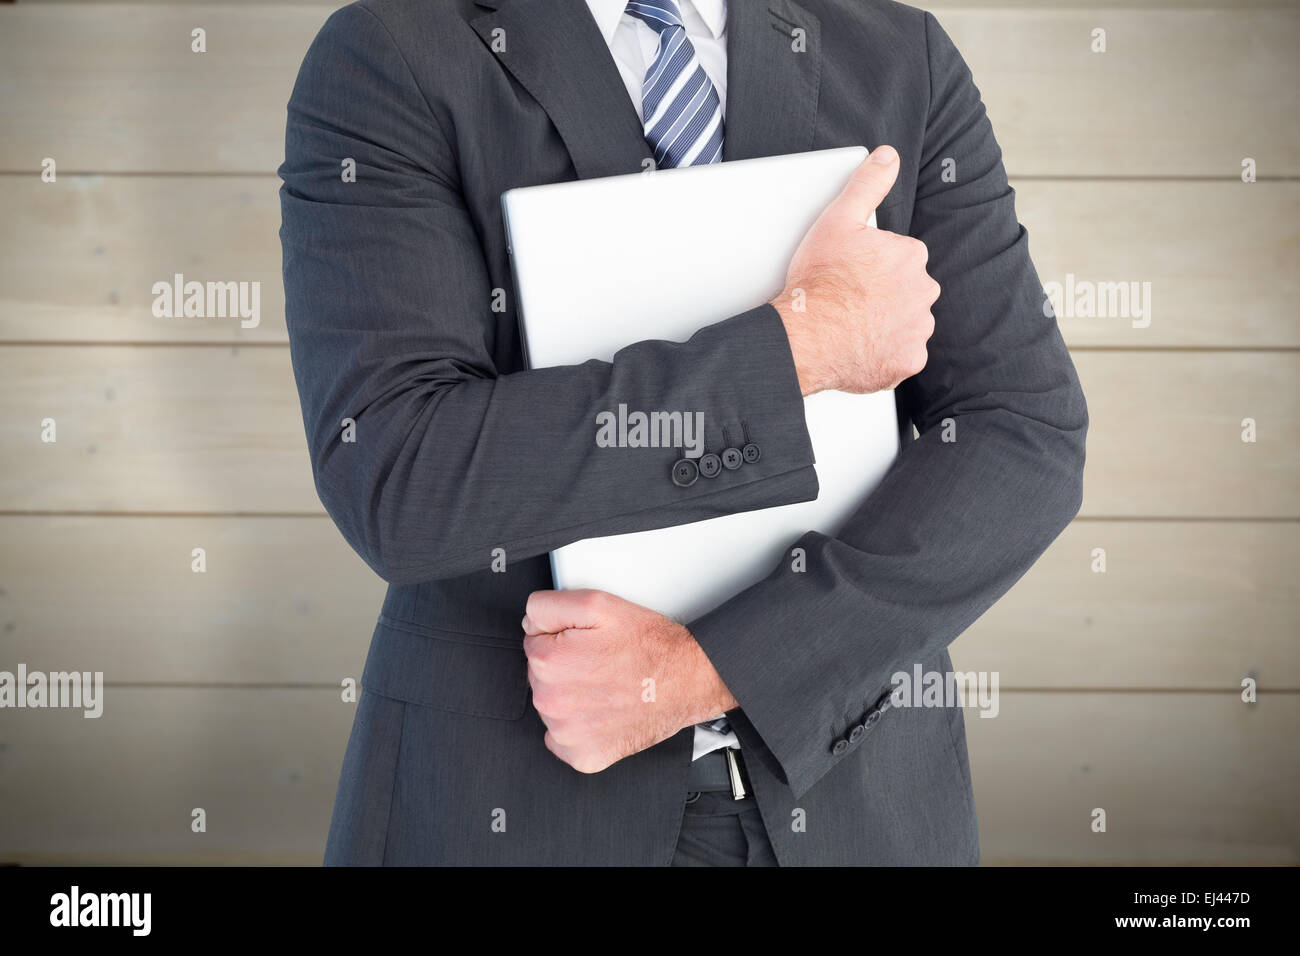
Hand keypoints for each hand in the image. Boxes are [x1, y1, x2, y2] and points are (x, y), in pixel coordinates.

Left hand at [521, 589, 736, 773]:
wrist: (688, 680)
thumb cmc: (649, 645)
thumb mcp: (597, 603)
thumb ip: (547, 607)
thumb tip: (528, 623)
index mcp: (549, 661)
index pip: (533, 641)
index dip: (562, 636)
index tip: (587, 642)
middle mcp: (551, 701)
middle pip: (540, 674)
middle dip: (565, 665)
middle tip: (600, 662)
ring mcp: (566, 733)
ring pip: (552, 705)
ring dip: (571, 696)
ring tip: (606, 685)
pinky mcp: (583, 755)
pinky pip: (563, 739)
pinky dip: (580, 727)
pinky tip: (603, 711)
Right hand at [771, 145, 938, 395]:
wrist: (806, 334)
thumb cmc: (818, 281)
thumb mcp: (838, 220)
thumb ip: (867, 185)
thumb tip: (888, 156)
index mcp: (911, 256)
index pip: (900, 259)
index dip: (872, 267)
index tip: (851, 275)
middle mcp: (923, 291)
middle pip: (906, 291)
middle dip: (883, 295)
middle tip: (848, 300)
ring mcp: (917, 328)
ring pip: (905, 323)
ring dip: (885, 323)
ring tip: (851, 323)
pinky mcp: (908, 360)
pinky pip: (901, 354)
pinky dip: (884, 353)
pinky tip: (859, 345)